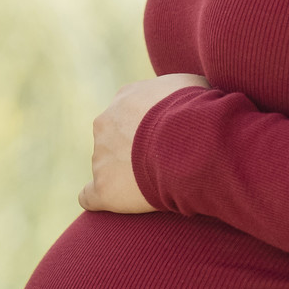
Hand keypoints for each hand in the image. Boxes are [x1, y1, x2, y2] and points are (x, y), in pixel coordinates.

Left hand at [79, 73, 208, 213]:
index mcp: (126, 98)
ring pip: (106, 167)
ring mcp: (101, 156)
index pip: (129, 112)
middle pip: (113, 138)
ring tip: (157, 185)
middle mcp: (106, 123)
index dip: (147, 128)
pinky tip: (118, 203)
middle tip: (163, 162)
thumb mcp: (191, 85)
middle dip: (132, 150)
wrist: (189, 141)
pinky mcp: (104, 188)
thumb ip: (177, 92)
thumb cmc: (197, 111)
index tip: (166, 139)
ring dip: (125, 175)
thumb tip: (186, 99)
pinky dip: (102, 200)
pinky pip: (91, 197)